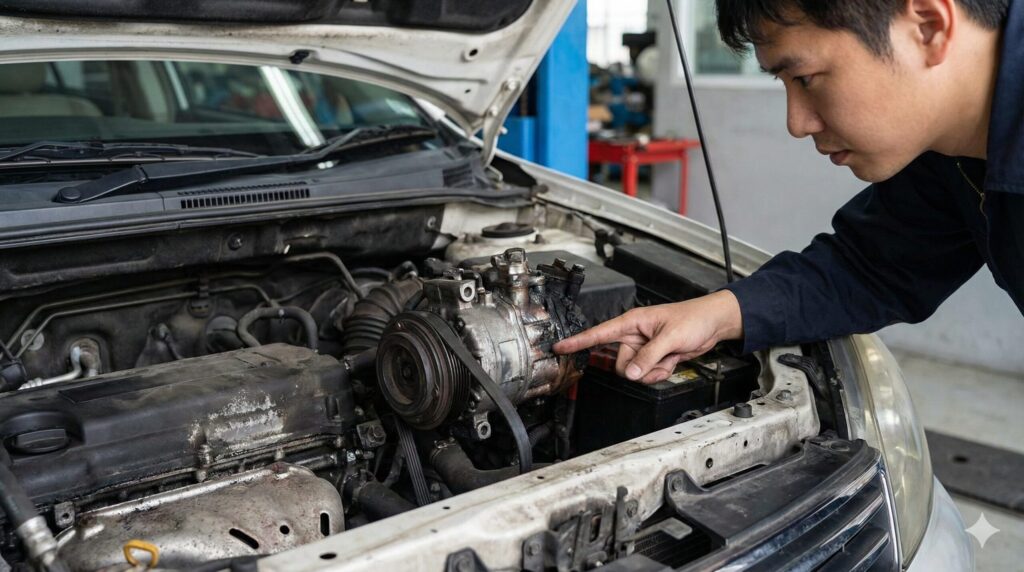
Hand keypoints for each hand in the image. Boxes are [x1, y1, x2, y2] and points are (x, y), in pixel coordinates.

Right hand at [553, 291, 742, 384]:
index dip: (578, 341)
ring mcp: (643, 348)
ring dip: (652, 371)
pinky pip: (647, 374)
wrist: (711, 325)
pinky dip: (660, 372)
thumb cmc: (692, 319)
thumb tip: (630, 372)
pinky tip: (671, 360)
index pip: (599, 333)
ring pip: (633, 371)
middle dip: (638, 366)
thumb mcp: (669, 337)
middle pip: (619, 363)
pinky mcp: (653, 357)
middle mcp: (634, 336)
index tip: (559, 347)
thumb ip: (648, 356)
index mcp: (632, 322)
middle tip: (659, 356)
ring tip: (668, 356)